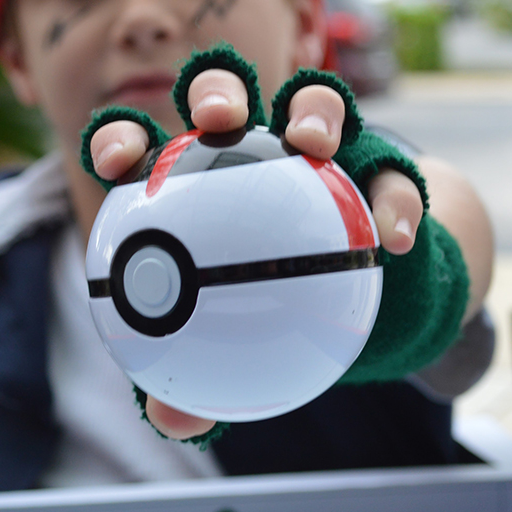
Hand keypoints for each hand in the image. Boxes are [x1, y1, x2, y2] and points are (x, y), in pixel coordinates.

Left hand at [88, 69, 423, 439]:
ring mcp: (323, 148)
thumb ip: (199, 376)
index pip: (148, 144)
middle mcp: (255, 146)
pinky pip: (391, 177)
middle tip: (216, 121)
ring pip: (315, 103)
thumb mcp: (233, 345)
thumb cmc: (272, 311)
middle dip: (216, 89)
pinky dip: (392, 202)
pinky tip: (392, 237)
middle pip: (225, 92)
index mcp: (198, 177)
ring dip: (313, 110)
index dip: (122, 137)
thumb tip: (171, 422)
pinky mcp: (383, 167)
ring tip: (312, 142)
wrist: (362, 295)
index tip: (118, 162)